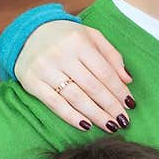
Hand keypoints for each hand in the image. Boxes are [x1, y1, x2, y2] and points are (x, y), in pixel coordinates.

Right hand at [14, 20, 133, 132]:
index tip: (130, 105)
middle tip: (123, 121)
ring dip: (95, 115)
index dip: (119, 91)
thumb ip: (112, 56)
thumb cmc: (66, 37)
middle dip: (110, 106)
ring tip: (110, 126)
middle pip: (92, 87)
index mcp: (78, 42)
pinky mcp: (32, 82)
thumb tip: (127, 80)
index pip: (104, 72)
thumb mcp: (91, 36)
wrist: (28, 33)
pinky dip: (71, 117)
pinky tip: (86, 126)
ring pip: (75, 98)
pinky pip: (55, 104)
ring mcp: (45, 69)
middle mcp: (60, 55)